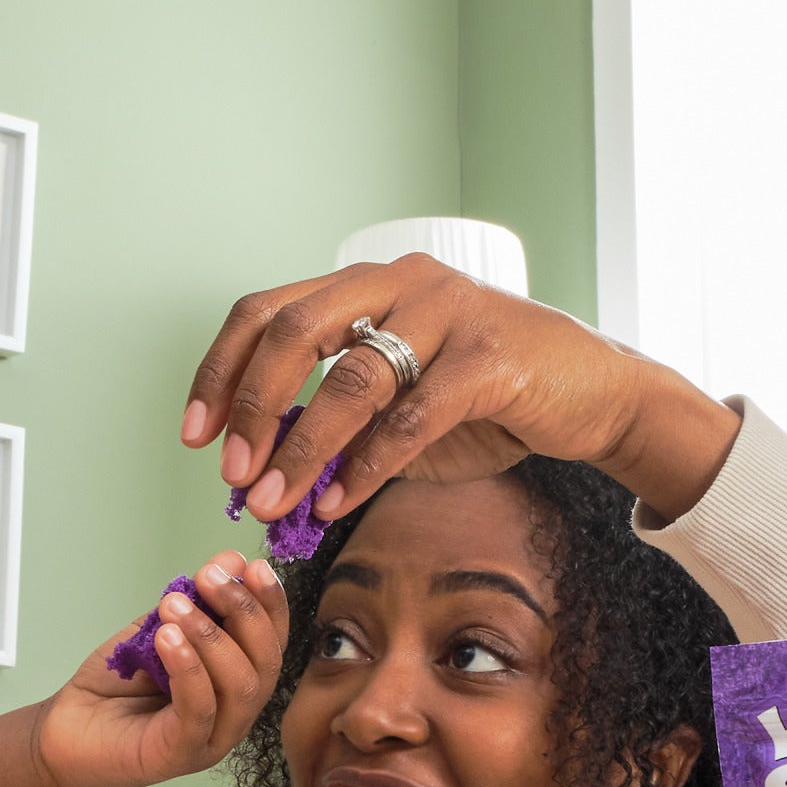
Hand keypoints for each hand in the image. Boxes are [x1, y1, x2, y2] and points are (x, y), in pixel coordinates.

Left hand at [32, 551, 289, 786]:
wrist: (62, 732)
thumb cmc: (114, 685)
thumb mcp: (157, 630)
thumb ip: (194, 602)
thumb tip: (232, 560)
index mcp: (235, 683)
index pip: (272, 642)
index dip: (271, 603)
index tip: (254, 565)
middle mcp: (234, 714)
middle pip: (265, 663)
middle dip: (243, 611)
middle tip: (206, 577)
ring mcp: (211, 739)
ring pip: (239, 686)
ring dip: (211, 636)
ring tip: (174, 605)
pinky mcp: (179, 756)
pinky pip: (199, 711)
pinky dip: (189, 668)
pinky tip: (167, 638)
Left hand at [181, 255, 741, 526]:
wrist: (593, 396)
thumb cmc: (485, 401)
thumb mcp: (394, 412)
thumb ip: (332, 431)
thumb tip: (261, 478)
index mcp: (364, 287)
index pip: (266, 312)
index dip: (221, 372)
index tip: (194, 434)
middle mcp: (399, 282)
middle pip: (293, 331)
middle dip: (252, 409)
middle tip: (232, 473)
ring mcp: (449, 310)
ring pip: (352, 377)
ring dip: (303, 450)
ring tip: (276, 503)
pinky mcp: (492, 356)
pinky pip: (412, 415)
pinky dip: (367, 466)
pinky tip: (339, 504)